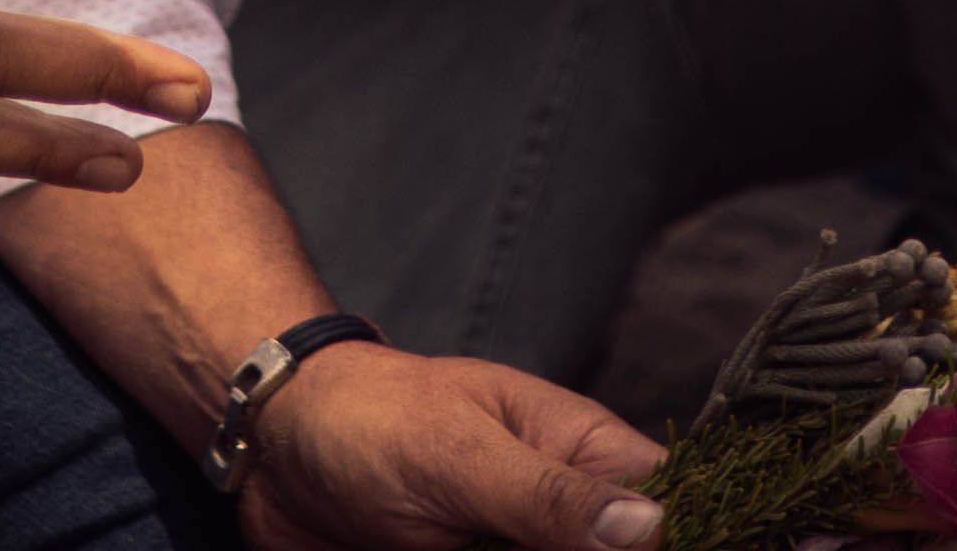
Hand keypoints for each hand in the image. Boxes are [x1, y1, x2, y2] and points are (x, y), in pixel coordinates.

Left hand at [241, 341, 665, 550]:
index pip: (670, 507)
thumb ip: (549, 495)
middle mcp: (564, 514)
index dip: (680, 533)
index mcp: (584, 452)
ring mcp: (518, 550)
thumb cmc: (370, 419)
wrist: (275, 449)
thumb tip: (650, 528)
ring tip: (453, 546)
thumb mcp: (460, 453)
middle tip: (493, 545)